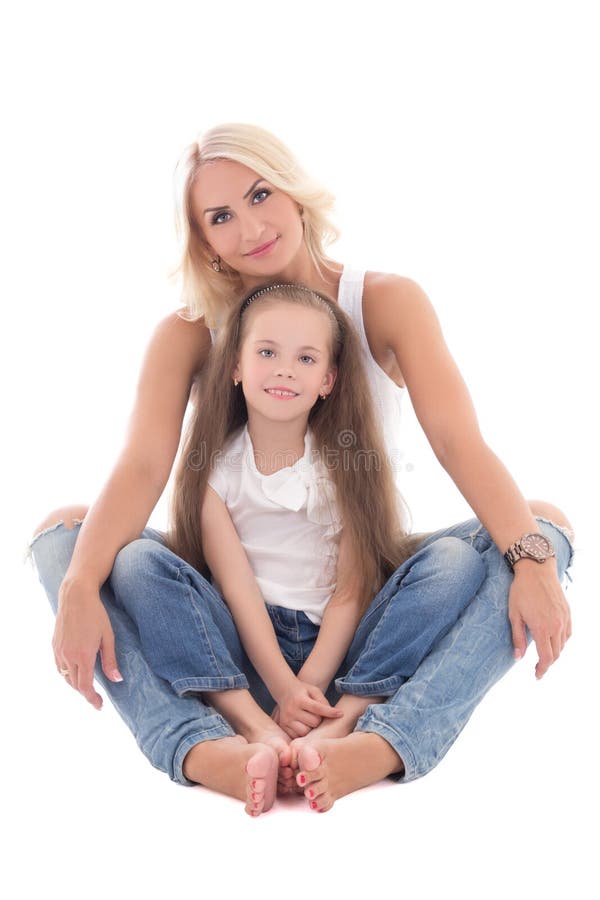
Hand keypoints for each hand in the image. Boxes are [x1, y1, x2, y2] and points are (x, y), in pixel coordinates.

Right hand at [53, 576, 122, 708]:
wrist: (76, 596)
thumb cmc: (96, 614)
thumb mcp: (108, 637)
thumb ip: (110, 660)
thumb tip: (117, 680)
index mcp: (83, 655)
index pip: (85, 686)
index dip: (92, 698)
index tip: (99, 706)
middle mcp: (68, 656)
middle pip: (74, 684)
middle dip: (85, 693)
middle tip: (97, 697)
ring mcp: (59, 651)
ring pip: (65, 677)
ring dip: (76, 684)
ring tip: (87, 686)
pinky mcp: (54, 645)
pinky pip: (58, 667)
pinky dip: (66, 674)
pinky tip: (75, 672)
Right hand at [275, 680, 342, 737]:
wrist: (285, 691)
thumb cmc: (303, 691)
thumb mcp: (314, 691)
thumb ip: (323, 701)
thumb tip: (333, 714)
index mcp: (300, 700)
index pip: (318, 708)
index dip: (330, 712)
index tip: (341, 713)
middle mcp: (291, 710)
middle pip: (314, 722)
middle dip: (319, 720)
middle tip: (318, 715)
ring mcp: (286, 720)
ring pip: (306, 732)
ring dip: (312, 728)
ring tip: (310, 720)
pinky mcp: (284, 726)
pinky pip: (297, 736)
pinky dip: (304, 733)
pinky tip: (304, 725)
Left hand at [508, 561, 571, 678]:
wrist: (536, 570)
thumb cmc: (521, 591)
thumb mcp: (514, 615)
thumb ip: (517, 637)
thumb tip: (517, 658)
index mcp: (542, 629)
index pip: (546, 658)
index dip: (542, 670)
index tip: (537, 675)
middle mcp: (556, 626)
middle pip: (556, 654)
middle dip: (547, 663)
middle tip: (538, 666)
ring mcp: (564, 619)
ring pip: (563, 644)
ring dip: (555, 652)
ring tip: (544, 654)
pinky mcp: (567, 612)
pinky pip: (568, 633)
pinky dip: (562, 641)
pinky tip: (554, 640)